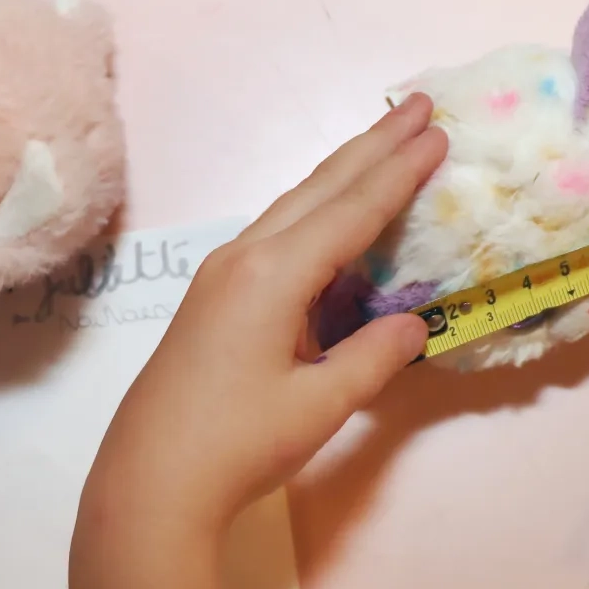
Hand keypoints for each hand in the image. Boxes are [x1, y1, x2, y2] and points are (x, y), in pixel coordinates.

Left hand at [82, 95, 445, 538]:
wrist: (150, 483)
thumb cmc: (237, 445)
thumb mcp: (320, 404)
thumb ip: (373, 358)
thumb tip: (412, 325)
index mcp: (272, 275)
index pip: (351, 211)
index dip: (399, 172)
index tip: (438, 131)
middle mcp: (244, 259)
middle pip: (319, 189)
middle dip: (373, 147)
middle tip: (419, 105)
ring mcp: (223, 276)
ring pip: (294, 208)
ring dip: (344, 174)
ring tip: (385, 142)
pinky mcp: (214, 300)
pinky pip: (278, 235)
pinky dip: (319, 212)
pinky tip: (334, 217)